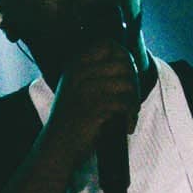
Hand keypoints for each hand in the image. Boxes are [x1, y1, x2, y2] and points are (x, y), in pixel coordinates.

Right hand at [39, 41, 151, 176]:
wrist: (58, 147)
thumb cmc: (72, 120)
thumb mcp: (76, 89)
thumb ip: (95, 73)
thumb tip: (128, 63)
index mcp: (75, 65)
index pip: (109, 44)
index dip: (124, 57)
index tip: (128, 76)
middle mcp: (79, 73)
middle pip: (124, 64)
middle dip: (134, 84)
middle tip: (131, 103)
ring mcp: (86, 89)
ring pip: (127, 84)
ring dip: (134, 103)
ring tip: (129, 116)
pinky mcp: (95, 107)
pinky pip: (125, 104)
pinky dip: (130, 117)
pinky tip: (126, 127)